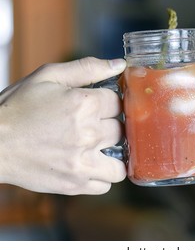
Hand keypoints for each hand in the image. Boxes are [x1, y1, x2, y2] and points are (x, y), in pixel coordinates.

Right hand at [0, 57, 126, 194]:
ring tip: (98, 150)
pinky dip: (100, 177)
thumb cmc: (18, 108)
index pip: (119, 102)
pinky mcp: (75, 184)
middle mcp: (88, 133)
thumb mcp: (48, 76)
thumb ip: (87, 68)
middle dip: (110, 126)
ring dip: (113, 156)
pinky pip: (105, 185)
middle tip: (93, 126)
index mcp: (84, 104)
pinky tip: (87, 165)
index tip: (99, 107)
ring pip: (121, 163)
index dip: (109, 103)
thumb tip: (119, 65)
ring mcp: (83, 162)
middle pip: (121, 130)